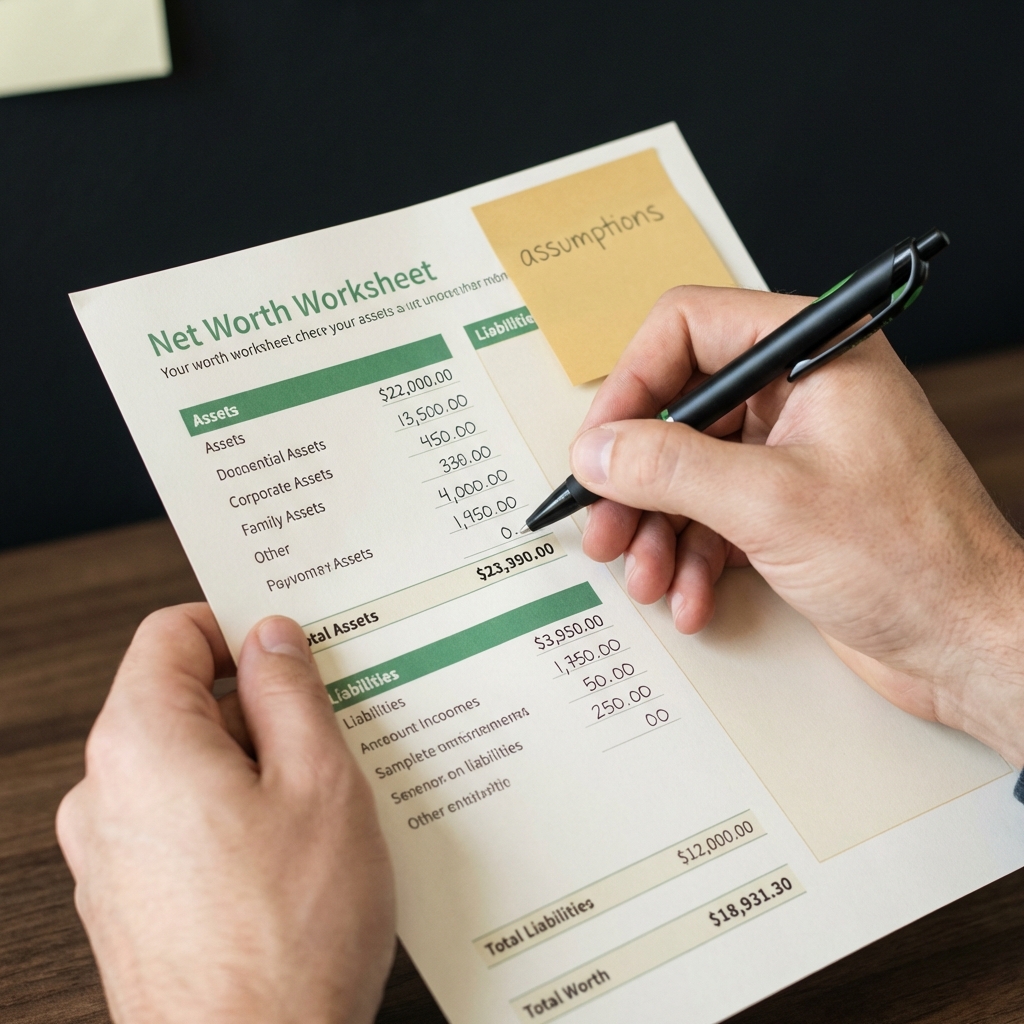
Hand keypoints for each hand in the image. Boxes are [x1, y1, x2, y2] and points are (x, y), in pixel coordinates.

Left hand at [56, 604, 394, 1023]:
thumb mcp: (319, 782)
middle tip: (329, 734)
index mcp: (142, 744)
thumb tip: (272, 638)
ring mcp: (110, 854)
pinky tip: (293, 856)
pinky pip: (181, 821)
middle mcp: (106, 794)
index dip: (237, 626)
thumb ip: (290, 692)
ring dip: (254, 767)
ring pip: (188, 765)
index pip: (172, 632)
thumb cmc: (288, 939)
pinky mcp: (129, 900)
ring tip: (320, 808)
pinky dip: (234, 816)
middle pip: (181, 700)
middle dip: (258, 705)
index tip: (291, 647)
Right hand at [570, 286, 1023, 764]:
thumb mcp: (771, 505)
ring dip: (656, 527)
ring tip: (645, 572)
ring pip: (687, 470)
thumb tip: (599, 449)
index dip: (633, 383)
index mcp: (814, 355)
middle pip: (679, 409)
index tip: (601, 442)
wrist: (968, 643)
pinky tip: (689, 594)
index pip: (689, 329)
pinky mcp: (786, 506)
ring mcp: (792, 451)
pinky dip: (690, 556)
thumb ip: (669, 467)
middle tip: (605, 520)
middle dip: (636, 476)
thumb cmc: (917, 560)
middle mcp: (800, 394)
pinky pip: (710, 515)